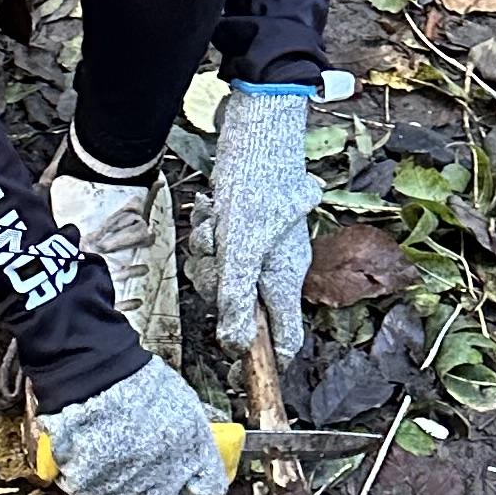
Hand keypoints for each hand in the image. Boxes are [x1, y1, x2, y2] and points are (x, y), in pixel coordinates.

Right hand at [44, 356, 231, 494]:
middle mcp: (162, 472)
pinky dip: (83, 475)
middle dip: (147, 488)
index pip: (207, 488)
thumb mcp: (182, 403)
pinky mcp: (91, 480)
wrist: (97, 369)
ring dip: (113, 482)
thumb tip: (189, 453)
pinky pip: (87, 489)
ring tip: (106, 453)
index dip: (194, 488)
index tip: (185, 485)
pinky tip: (84, 452)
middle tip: (135, 466)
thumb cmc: (137, 379)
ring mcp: (126, 480)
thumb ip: (189, 436)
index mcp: (191, 450)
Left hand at [210, 86, 312, 360]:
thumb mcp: (242, 249)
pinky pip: (218, 245)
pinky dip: (210, 230)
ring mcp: (259, 244)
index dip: (263, 355)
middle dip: (218, 284)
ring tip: (215, 225)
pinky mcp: (242, 225)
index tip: (237, 364)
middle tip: (215, 260)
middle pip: (242, 304)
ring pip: (223, 273)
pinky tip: (214, 209)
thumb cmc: (259, 186)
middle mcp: (276, 265)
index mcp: (286, 278)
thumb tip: (235, 345)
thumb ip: (238, 298)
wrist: (259, 130)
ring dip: (210, 252)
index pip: (285, 337)